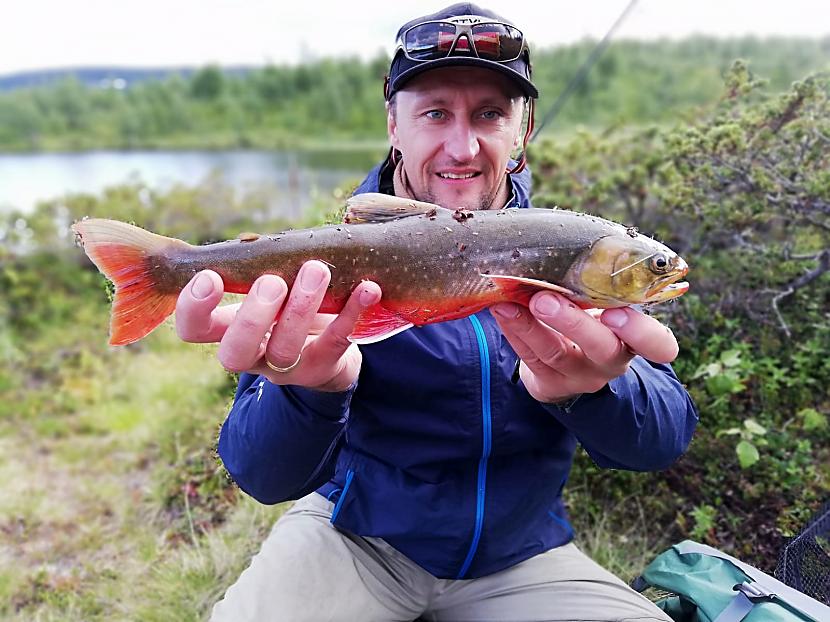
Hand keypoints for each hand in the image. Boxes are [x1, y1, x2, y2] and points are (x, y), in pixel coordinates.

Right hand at [175, 261, 381, 391]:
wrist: (327, 349)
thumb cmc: (283, 307)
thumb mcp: (259, 289)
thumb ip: (248, 269)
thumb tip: (244, 236)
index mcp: (227, 330)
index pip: (192, 329)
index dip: (194, 307)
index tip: (211, 276)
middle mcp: (252, 354)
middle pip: (234, 352)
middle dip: (252, 315)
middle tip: (271, 281)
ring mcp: (287, 366)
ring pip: (286, 349)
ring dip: (301, 307)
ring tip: (317, 270)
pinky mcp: (325, 365)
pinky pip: (337, 341)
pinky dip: (352, 312)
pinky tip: (367, 288)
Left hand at [491, 292, 678, 404]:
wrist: (565, 365)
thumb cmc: (591, 317)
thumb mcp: (604, 303)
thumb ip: (600, 282)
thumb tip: (570, 241)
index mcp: (633, 338)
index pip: (658, 345)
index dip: (641, 332)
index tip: (617, 311)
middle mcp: (610, 360)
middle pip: (601, 348)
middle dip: (574, 323)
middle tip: (546, 299)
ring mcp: (579, 375)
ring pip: (556, 353)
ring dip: (532, 325)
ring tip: (514, 299)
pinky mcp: (549, 383)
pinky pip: (530, 357)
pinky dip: (514, 330)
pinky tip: (502, 309)